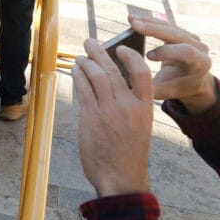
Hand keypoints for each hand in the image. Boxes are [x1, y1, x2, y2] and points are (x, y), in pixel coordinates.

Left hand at [74, 36, 152, 197]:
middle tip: (90, 42)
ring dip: (85, 63)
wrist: (120, 177)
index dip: (130, 57)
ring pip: (96, 76)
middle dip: (99, 53)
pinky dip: (78, 77)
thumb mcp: (139, 126)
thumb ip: (129, 105)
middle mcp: (127, 106)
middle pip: (113, 70)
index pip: (141, 73)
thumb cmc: (129, 153)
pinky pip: (83, 89)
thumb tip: (113, 83)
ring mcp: (108, 111)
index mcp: (145, 108)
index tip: (121, 49)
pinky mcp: (90, 117)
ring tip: (80, 56)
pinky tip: (74, 71)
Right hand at [130, 15, 217, 113]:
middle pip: (178, 34)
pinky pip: (167, 24)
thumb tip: (127, 81)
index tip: (148, 56)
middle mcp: (201, 48)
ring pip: (171, 26)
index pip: (186, 52)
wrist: (191, 81)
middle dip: (154, 29)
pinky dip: (150, 21)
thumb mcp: (165, 92)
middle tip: (134, 25)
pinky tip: (135, 19)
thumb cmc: (176, 87)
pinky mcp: (183, 33)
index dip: (167, 51)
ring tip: (131, 19)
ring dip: (149, 22)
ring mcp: (193, 38)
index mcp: (201, 64)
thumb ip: (150, 88)